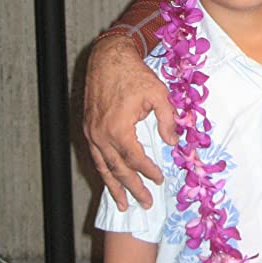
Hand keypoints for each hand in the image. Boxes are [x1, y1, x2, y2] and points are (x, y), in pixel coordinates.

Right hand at [83, 35, 177, 210]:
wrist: (108, 58)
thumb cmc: (134, 73)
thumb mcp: (158, 93)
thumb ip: (167, 119)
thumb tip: (173, 142)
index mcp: (119, 128)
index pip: (135, 159)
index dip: (148, 172)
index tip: (159, 179)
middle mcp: (101, 134)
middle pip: (118, 169)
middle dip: (132, 188)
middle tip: (145, 203)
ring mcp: (92, 132)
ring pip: (103, 166)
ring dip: (114, 186)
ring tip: (122, 204)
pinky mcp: (88, 127)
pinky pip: (96, 155)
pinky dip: (103, 170)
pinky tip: (109, 179)